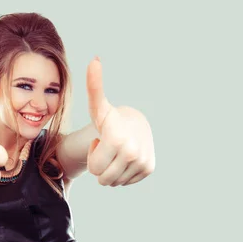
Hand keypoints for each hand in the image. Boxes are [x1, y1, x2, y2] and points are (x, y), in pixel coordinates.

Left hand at [86, 57, 154, 185]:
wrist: (136, 123)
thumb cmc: (110, 118)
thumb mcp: (98, 107)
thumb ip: (93, 86)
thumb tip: (94, 59)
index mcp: (117, 140)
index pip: (94, 169)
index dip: (93, 154)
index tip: (100, 139)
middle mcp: (132, 153)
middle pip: (102, 178)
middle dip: (100, 164)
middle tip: (107, 146)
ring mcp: (142, 162)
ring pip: (113, 182)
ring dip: (110, 169)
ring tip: (116, 150)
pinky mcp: (148, 169)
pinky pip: (125, 181)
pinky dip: (123, 172)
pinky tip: (125, 156)